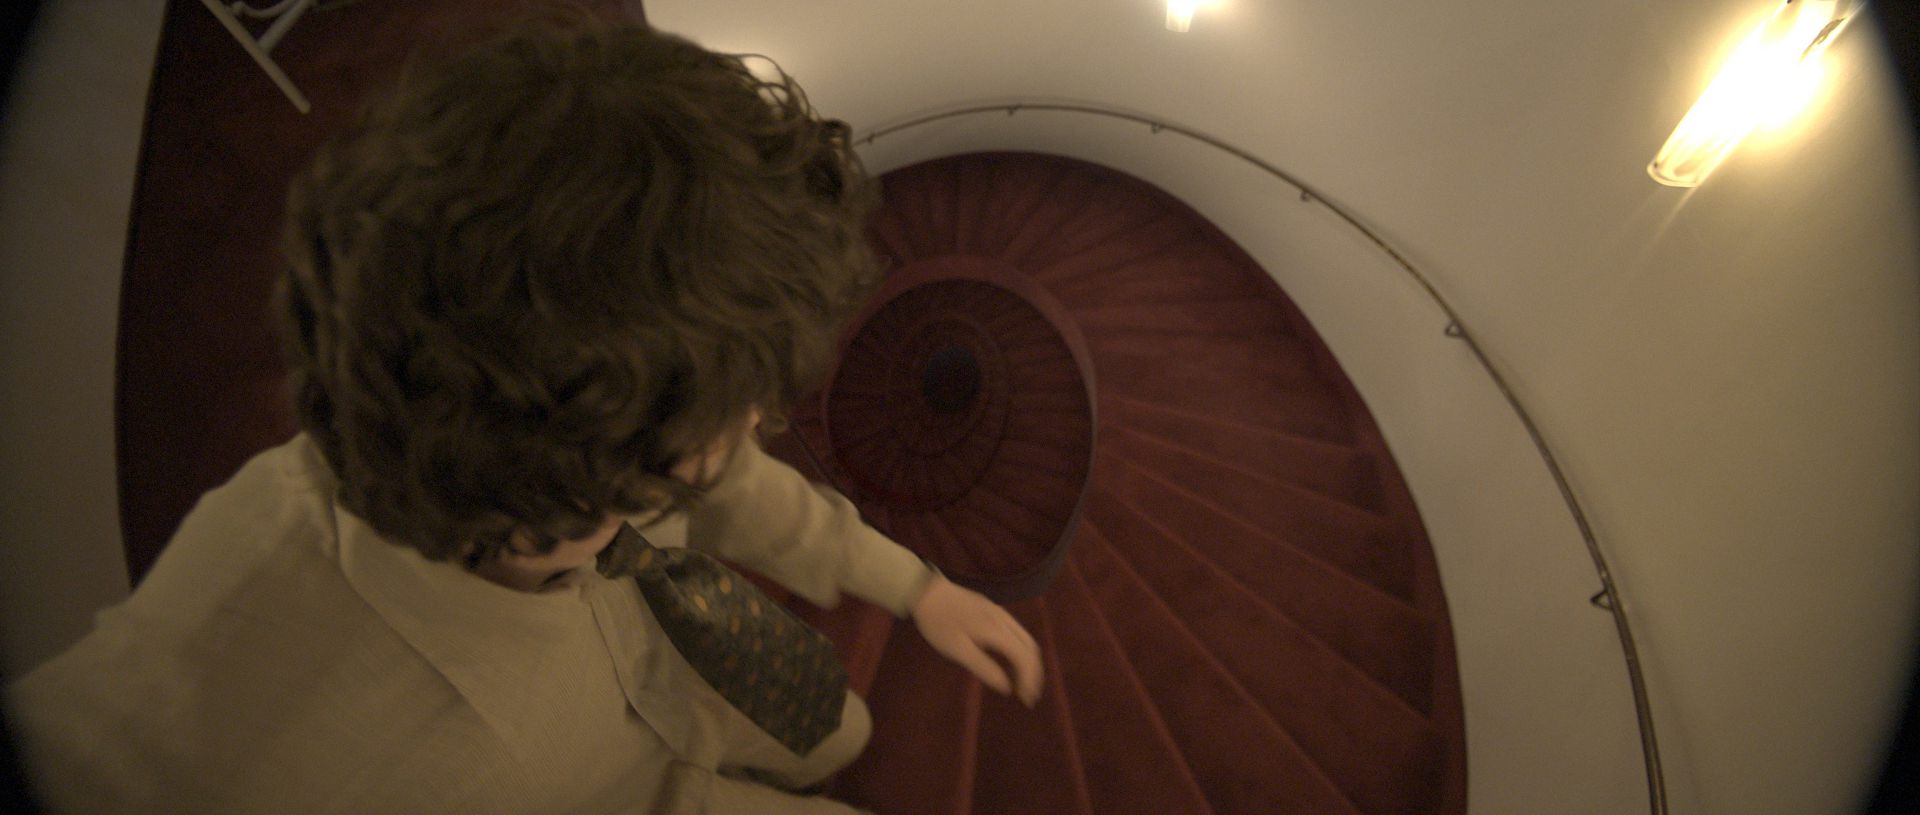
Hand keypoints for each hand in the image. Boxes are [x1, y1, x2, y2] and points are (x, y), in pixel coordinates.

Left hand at [909, 575, 1043, 706]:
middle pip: (1030, 647)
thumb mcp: (957, 650)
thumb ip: (983, 667)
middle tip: (1029, 694)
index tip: (1027, 699)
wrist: (926, 591)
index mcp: (996, 631)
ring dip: (1029, 660)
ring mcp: (999, 612)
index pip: (1024, 657)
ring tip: (1024, 681)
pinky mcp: (993, 610)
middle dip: (1034, 672)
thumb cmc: (938, 623)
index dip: (1029, 679)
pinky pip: (1017, 631)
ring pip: (1026, 638)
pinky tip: (1012, 660)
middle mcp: (1003, 619)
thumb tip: (1006, 687)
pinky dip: (1021, 649)